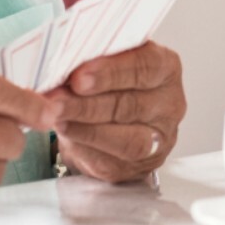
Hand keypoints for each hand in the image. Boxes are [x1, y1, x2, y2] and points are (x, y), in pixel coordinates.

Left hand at [42, 41, 184, 182]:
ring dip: (84, 128)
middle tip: (56, 100)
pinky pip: (111, 161)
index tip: (78, 76)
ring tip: (55, 116)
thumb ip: (93, 58)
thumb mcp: (106, 58)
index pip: (146, 66)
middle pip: (131, 105)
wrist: (108, 116)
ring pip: (125, 140)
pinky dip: (83, 147)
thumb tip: (64, 64)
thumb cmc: (109, 80)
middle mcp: (169, 105)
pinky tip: (65, 134)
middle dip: (88, 104)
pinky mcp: (139, 166)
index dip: (111, 72)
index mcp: (166, 68)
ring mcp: (159, 140)